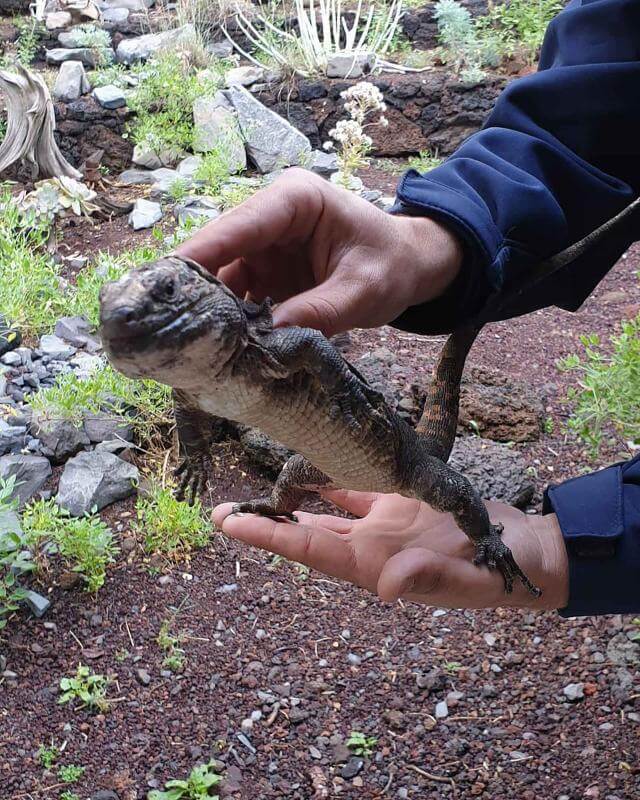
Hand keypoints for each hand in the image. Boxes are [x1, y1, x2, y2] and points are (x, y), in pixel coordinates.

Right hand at [176, 169, 461, 336]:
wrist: (407, 267)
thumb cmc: (392, 265)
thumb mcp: (364, 290)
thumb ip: (321, 311)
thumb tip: (268, 338)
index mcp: (296, 200)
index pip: (240, 225)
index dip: (201, 252)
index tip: (165, 280)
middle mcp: (271, 217)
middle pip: (220, 249)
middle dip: (195, 286)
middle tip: (166, 323)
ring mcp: (264, 245)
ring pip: (221, 275)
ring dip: (208, 308)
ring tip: (185, 342)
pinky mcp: (264, 272)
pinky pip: (235, 294)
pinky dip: (227, 319)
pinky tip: (215, 345)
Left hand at [213, 491, 568, 609]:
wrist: (521, 553)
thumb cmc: (496, 575)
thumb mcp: (468, 581)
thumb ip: (428, 580)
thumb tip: (384, 588)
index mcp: (373, 568)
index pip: (310, 550)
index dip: (269, 536)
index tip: (229, 523)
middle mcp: (367, 546)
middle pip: (304, 531)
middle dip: (264, 521)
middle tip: (219, 510)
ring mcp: (380, 523)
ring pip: (325, 506)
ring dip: (291, 494)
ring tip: (253, 481)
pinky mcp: (397, 499)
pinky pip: (356, 484)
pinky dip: (333, 471)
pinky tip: (311, 452)